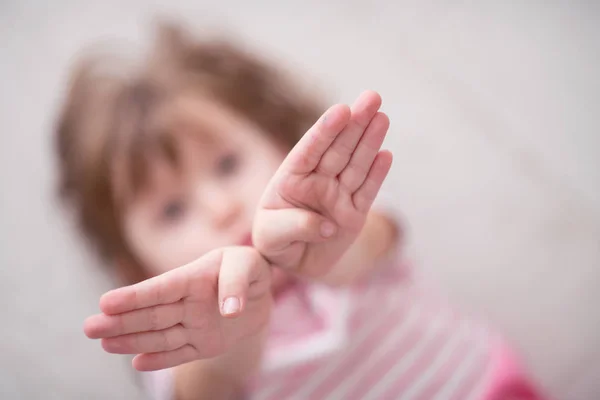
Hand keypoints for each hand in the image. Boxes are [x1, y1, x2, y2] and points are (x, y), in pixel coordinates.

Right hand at [83, 247, 271, 370]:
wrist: (262, 292)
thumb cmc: (251, 269)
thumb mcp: (249, 264)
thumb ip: (237, 281)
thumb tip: (230, 311)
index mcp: (193, 278)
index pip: (161, 289)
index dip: (135, 296)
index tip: (106, 302)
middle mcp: (187, 303)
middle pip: (151, 314)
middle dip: (121, 321)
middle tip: (89, 327)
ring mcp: (193, 325)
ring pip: (160, 334)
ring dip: (132, 339)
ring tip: (104, 343)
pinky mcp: (203, 344)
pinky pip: (180, 353)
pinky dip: (161, 359)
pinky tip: (138, 362)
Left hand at [252, 90, 392, 277]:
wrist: (296, 262)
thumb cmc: (276, 243)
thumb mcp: (271, 238)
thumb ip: (292, 226)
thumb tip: (326, 224)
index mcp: (291, 179)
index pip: (309, 151)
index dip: (324, 131)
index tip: (341, 111)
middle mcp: (316, 181)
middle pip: (338, 149)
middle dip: (355, 123)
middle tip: (372, 97)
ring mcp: (338, 195)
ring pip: (356, 164)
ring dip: (370, 140)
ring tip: (381, 116)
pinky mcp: (355, 212)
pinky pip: (367, 191)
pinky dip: (377, 174)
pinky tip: (386, 154)